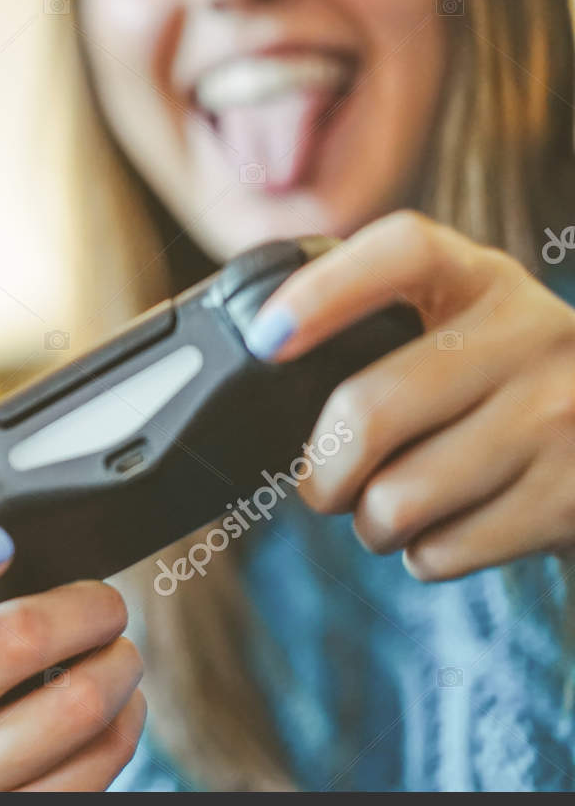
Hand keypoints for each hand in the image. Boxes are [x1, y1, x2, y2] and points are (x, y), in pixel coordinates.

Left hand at [244, 209, 574, 577]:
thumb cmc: (504, 392)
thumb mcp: (465, 329)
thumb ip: (382, 328)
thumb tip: (261, 358)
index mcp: (483, 279)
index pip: (403, 252)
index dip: (324, 291)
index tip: (265, 340)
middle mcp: (532, 333)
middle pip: (369, 411)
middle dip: (319, 473)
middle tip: (321, 484)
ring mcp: (562, 415)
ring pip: (397, 499)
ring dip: (371, 523)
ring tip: (393, 508)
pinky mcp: (572, 499)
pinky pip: (442, 550)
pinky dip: (424, 554)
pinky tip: (450, 527)